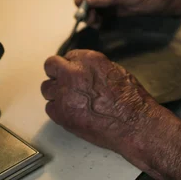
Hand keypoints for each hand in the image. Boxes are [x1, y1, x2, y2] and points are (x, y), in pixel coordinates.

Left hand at [41, 50, 161, 159]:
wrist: (133, 123)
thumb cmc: (130, 100)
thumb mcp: (115, 71)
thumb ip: (94, 68)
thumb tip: (86, 71)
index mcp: (88, 60)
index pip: (68, 56)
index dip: (70, 66)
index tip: (71, 72)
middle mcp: (73, 73)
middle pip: (51, 66)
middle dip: (56, 74)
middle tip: (63, 83)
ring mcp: (65, 93)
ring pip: (47, 88)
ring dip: (56, 93)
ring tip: (70, 101)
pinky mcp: (61, 114)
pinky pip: (50, 108)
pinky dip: (58, 111)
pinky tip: (71, 113)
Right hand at [75, 0, 180, 18]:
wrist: (166, 1)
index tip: (84, 3)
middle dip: (83, 4)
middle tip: (90, 18)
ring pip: (86, 3)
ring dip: (88, 14)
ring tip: (96, 22)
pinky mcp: (108, 6)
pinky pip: (94, 12)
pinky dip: (94, 19)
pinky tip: (100, 24)